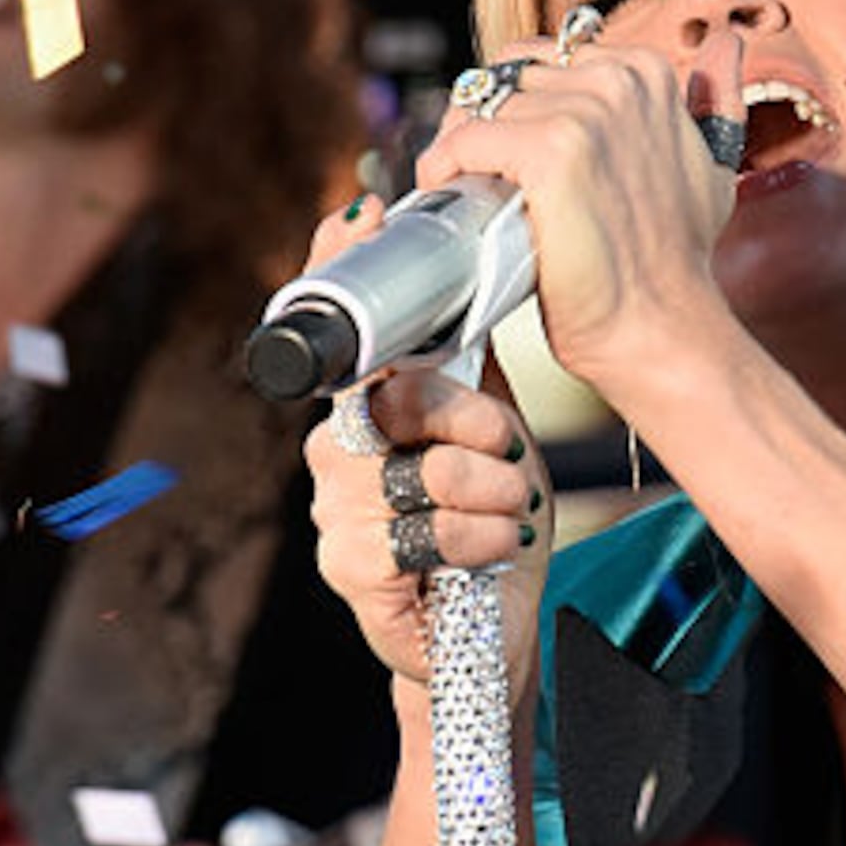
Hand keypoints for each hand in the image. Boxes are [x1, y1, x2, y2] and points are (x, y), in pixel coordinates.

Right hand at [297, 196, 550, 690]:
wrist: (492, 630)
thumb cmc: (490, 525)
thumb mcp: (496, 434)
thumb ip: (473, 368)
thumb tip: (475, 281)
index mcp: (368, 408)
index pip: (347, 331)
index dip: (341, 267)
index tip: (363, 215)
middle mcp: (337, 450)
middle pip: (401, 397)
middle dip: (478, 425)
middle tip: (508, 457)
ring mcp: (336, 507)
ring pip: (427, 469)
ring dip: (493, 494)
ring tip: (506, 512)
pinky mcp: (349, 566)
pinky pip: (429, 531)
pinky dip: (482, 540)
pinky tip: (489, 550)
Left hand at [414, 30, 738, 409]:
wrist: (660, 324)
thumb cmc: (677, 257)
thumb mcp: (713, 161)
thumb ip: (717, 96)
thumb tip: (727, 41)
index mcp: (646, 71)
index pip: (539, 62)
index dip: (515, 111)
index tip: (512, 161)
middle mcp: (618, 80)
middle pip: (501, 80)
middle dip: (482, 126)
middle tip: (481, 180)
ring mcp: (585, 113)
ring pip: (477, 110)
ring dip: (461, 153)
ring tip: (471, 197)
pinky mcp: (549, 150)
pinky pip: (464, 142)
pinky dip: (443, 170)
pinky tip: (451, 198)